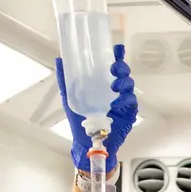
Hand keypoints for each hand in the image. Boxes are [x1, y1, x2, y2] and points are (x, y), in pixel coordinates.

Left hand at [56, 43, 138, 171]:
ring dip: (124, 82)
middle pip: (124, 73)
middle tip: (114, 68)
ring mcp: (123, 102)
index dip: (117, 56)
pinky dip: (124, 101)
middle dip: (122, 67)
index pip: (112, 66)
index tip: (117, 48)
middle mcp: (115, 91)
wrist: (85, 143)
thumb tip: (59, 60)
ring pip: (130, 86)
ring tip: (114, 86)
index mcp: (103, 85)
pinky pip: (131, 103)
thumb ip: (65, 80)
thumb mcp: (69, 98)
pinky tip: (115, 103)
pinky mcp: (128, 114)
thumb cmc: (79, 121)